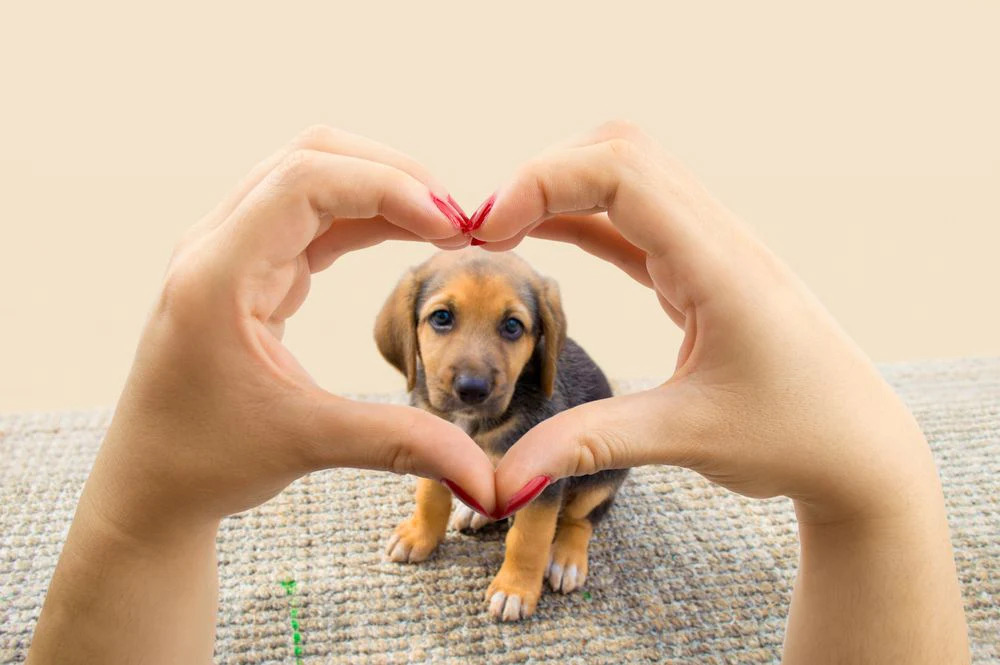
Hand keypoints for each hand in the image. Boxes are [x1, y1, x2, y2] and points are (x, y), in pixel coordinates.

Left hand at [83, 126, 497, 535]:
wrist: (151, 483)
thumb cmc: (207, 461)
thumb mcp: (308, 444)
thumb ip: (402, 443)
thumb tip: (486, 477)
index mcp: (217, 274)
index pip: (305, 181)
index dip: (387, 189)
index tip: (450, 228)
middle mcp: (217, 247)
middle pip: (310, 158)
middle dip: (391, 176)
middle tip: (457, 220)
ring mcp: (229, 252)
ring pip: (311, 179)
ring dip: (380, 191)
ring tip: (443, 227)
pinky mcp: (247, 269)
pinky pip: (311, 217)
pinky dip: (364, 217)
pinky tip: (406, 235)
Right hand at [471, 122, 967, 663]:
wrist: (859, 449)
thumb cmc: (795, 438)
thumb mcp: (687, 438)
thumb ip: (590, 445)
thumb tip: (500, 480)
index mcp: (719, 264)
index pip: (624, 171)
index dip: (543, 180)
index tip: (489, 230)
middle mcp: (717, 240)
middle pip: (621, 152)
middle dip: (543, 174)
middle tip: (486, 229)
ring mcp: (711, 251)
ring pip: (628, 178)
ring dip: (560, 191)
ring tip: (501, 231)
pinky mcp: (702, 273)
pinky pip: (634, 223)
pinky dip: (582, 220)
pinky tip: (542, 236)